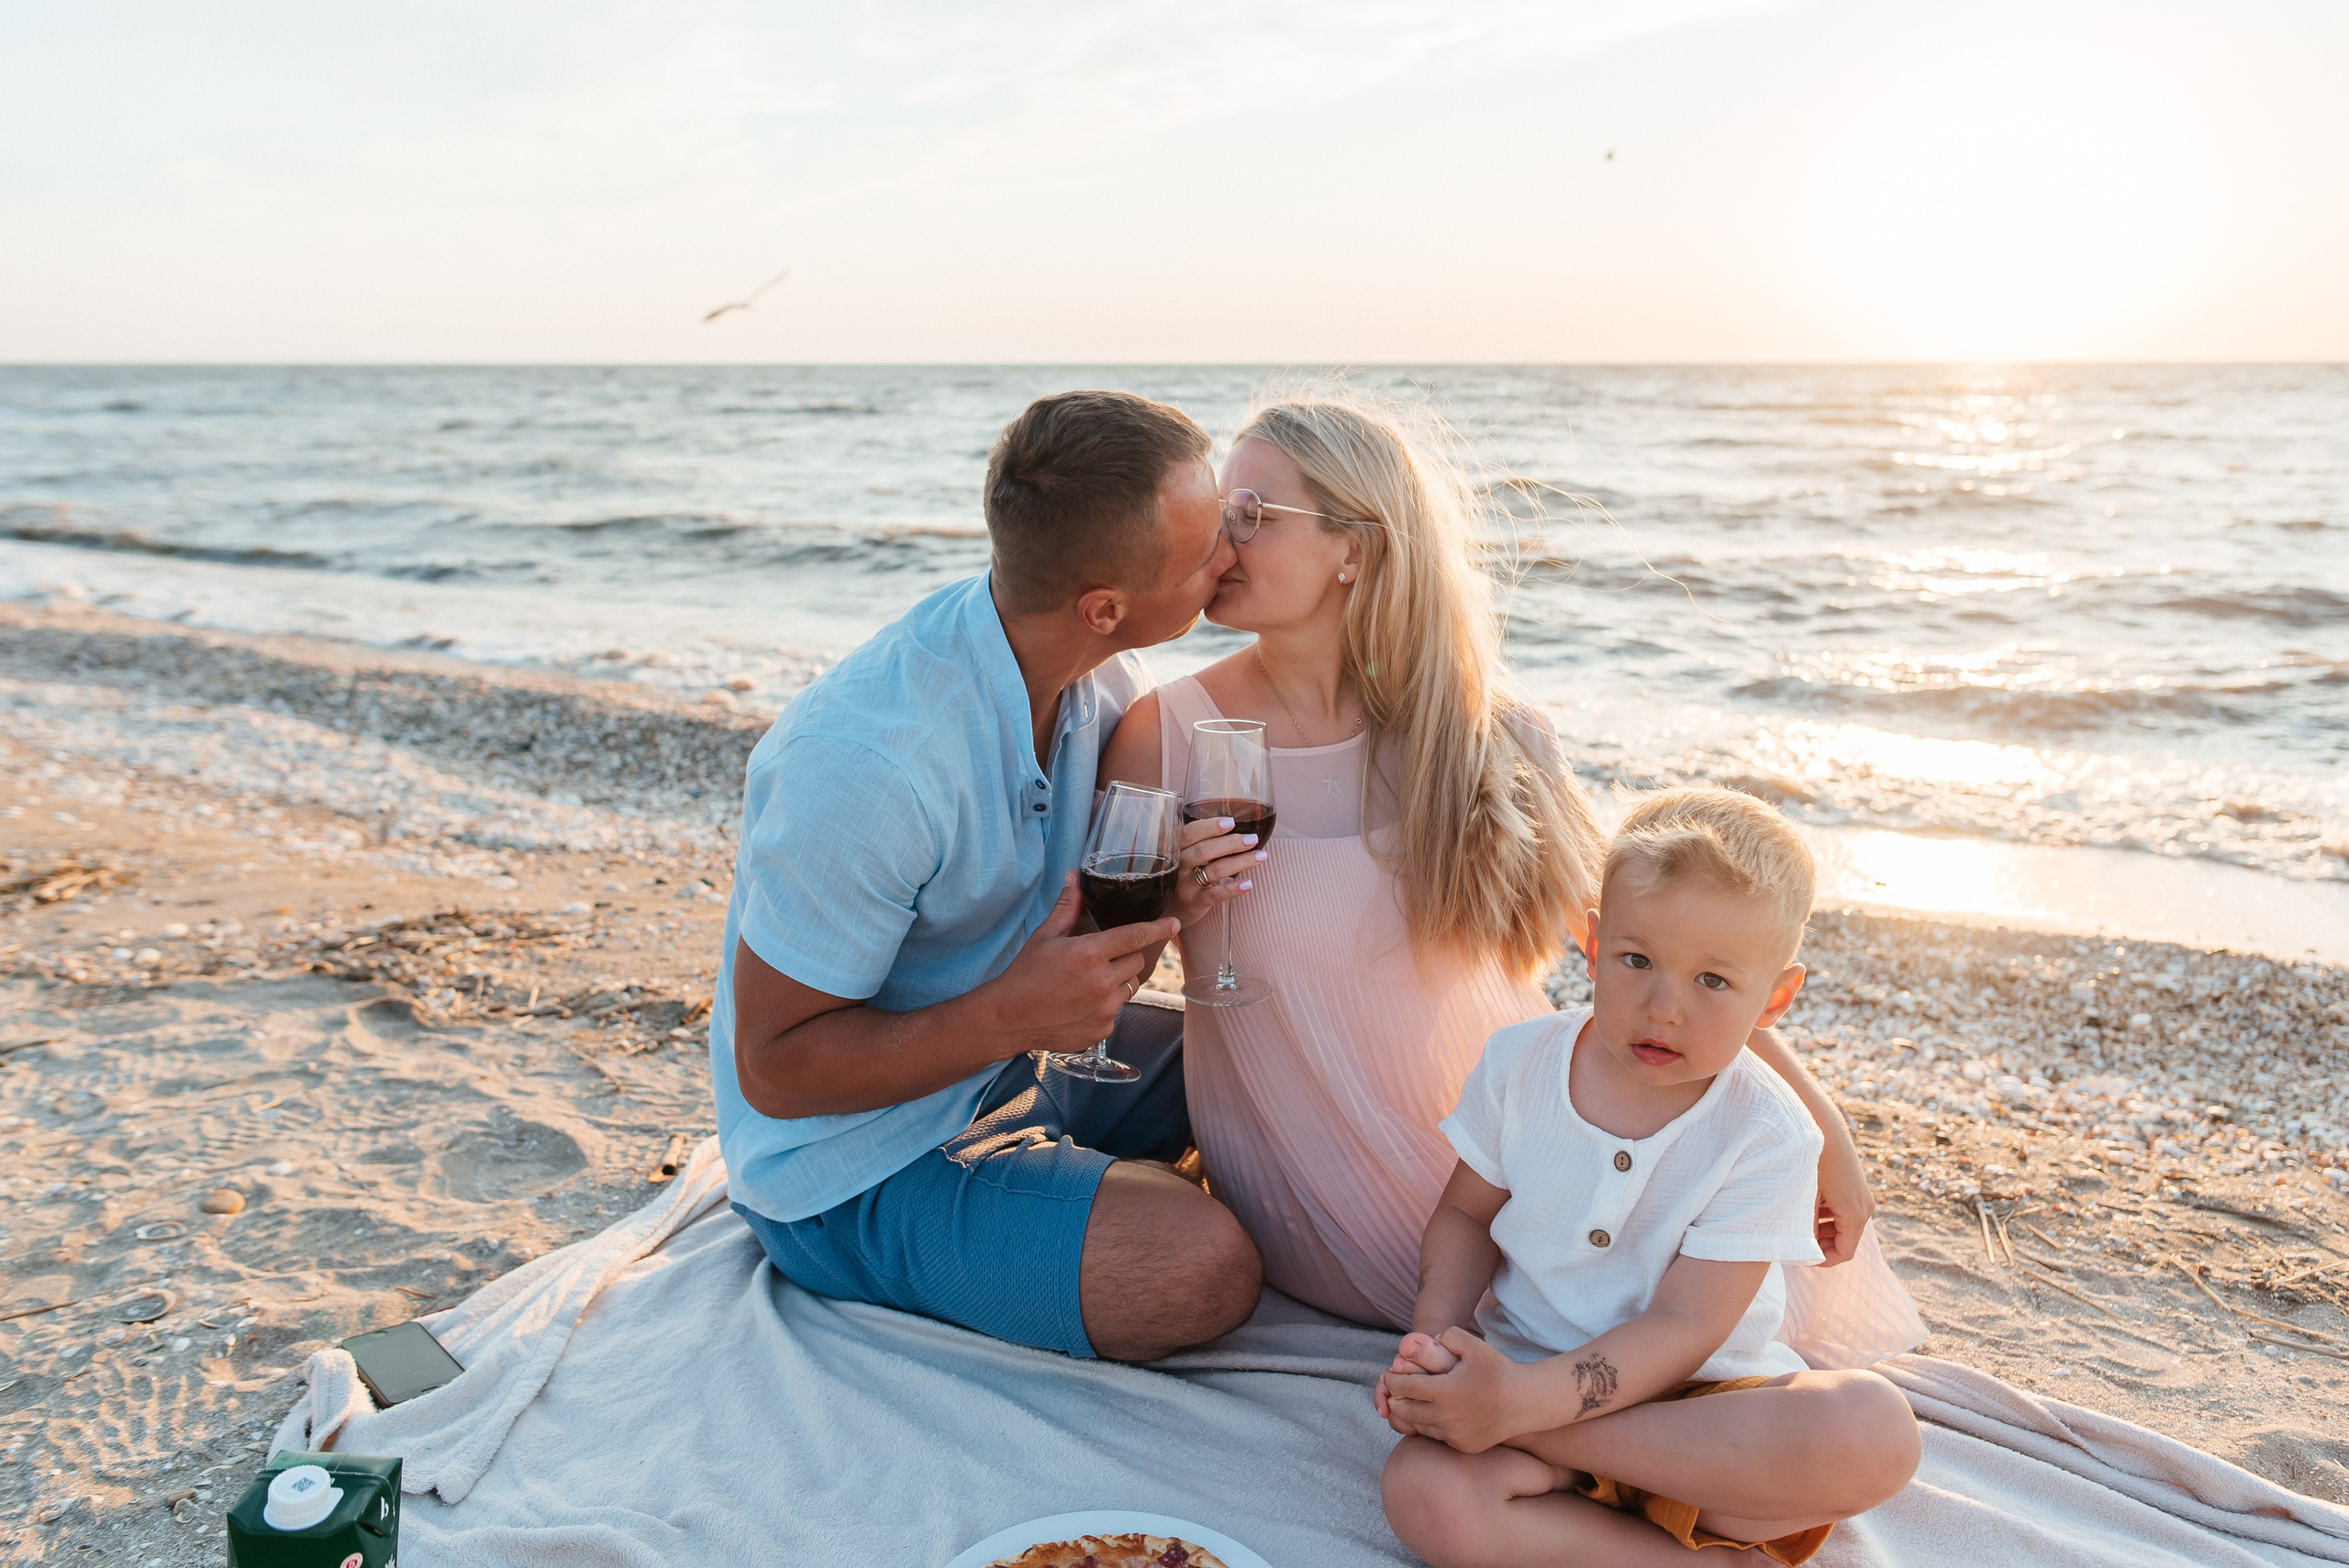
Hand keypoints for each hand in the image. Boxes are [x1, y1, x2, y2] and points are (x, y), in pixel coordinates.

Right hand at [974, 872, 1178, 1056]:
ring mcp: (1104, 1009)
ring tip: (1087, 984)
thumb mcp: (1045, 937)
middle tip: (1098, 960)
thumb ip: (1067, 907)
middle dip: (1124, 957)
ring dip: (1116, 982)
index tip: (1174, 924)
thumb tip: (1074, 876)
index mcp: (1089, 953)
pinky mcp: (1102, 1030)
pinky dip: (1105, 1006)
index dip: (1158, 928)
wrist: (1009, 1018)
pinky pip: (1117, 1011)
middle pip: (1136, 962)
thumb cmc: (1025, 974)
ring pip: (1130, 987)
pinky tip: (1080, 1005)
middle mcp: (1101, 982)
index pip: (1136, 936)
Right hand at [1168, 813, 1263, 928]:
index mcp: (1174, 848)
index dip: (1209, 827)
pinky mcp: (1194, 903)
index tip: (1231, 822)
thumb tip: (1234, 824)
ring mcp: (1184, 886)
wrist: (1167, 908)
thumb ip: (1198, 841)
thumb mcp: (1182, 854)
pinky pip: (1215, 895)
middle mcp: (1176, 866)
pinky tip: (1248, 883)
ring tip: (1260, 856)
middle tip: (1252, 839)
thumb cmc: (1181, 873)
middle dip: (1231, 843)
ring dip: (1240, 862)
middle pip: (1204, 850)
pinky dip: (1233, 889)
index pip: (1188, 833)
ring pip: (1213, 871)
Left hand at [1380, 1327, 1523, 1453]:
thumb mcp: (1473, 1345)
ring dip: (1412, 1415)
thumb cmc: (1498, 1369)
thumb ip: (1446, 1335)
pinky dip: (1431, 1427)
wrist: (1525, 1402)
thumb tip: (1424, 1339)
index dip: (1393, 1381)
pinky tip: (1430, 1416)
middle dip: (1396, 1401)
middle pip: (1407, 1411)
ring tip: (1407, 1404)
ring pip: (1420, 1426)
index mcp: (1444, 1391)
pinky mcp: (1463, 1446)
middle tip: (1392, 1393)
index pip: (1405, 1387)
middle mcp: (1446, 1416)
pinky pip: (1438, 1437)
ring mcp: (1455, 1435)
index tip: (1389, 1375)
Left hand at [1814, 1125, 1876, 1265]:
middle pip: (1846, 1240)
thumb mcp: (1805, 1198)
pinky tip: (1807, 1210)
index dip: (1824, 1260)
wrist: (1824, 1126)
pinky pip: (1845, 1211)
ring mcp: (1863, 1197)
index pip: (1845, 1252)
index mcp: (1855, 1214)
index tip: (1804, 1258)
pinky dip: (1829, 1216)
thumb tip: (1805, 1248)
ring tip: (1800, 1228)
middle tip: (1799, 1244)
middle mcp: (1865, 1208)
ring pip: (1845, 1226)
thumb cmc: (1812, 1161)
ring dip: (1825, 1231)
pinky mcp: (1856, 1187)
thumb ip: (1806, 1227)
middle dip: (1823, 1246)